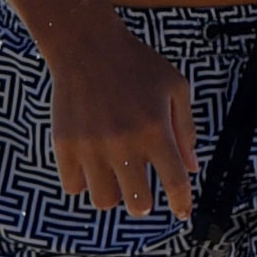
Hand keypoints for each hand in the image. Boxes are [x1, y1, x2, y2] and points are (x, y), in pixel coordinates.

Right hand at [41, 5, 196, 220]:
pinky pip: (73, 186)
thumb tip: (192, 168)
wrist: (85, 44)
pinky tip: (89, 164)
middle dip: (144, 203)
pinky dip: (83, 181)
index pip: (175, 182)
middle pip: (138, 204)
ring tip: (112, 175)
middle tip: (140, 189)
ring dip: (112, 193)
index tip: (182, 211)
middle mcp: (124, 143)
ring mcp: (92, 146)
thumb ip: (185, 129)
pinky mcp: (65, 145)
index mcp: (156, 130)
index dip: (182, 203)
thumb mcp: (174, 88)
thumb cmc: (136, 64)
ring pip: (103, 201)